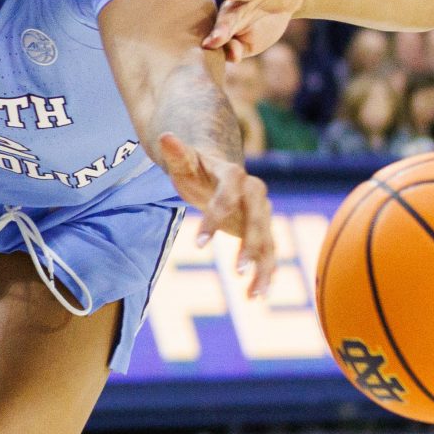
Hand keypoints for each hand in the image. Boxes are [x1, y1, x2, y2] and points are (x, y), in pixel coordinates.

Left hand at [156, 133, 276, 297]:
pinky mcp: (262, 231)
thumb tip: (164, 136)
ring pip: (269, 240)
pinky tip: (257, 297)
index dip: (215, 217)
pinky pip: (268, 254)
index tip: (197, 244)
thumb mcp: (185, 162)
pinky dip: (265, 275)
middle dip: (250, 244)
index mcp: (235, 176)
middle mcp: (255, 194)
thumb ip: (177, 153)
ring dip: (263, 267)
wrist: (217, 173)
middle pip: (258, 219)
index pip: (229, 195)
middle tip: (236, 271)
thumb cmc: (196, 168)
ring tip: (254, 295)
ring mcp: (261, 214)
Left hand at [203, 0, 307, 60]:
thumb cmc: (263, 24)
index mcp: (229, 21)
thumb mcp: (252, 43)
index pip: (221, 32)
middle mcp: (237, 4)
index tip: (209, 46)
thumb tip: (232, 57)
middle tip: (216, 37)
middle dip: (222, 25)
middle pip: (229, 14)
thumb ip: (239, 49)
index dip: (217, 39)